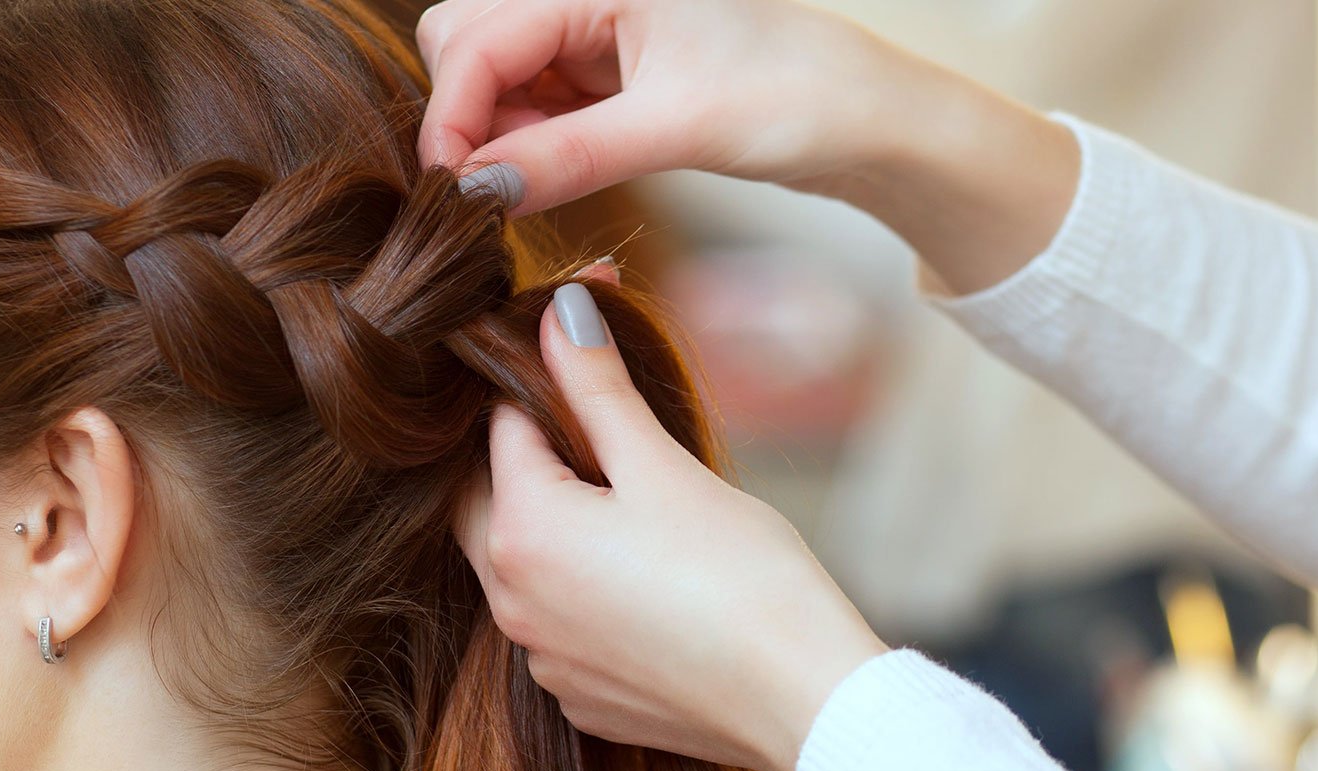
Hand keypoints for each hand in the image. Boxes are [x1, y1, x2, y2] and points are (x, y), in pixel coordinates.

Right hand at [415, 0, 908, 215]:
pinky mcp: (605, 71)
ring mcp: (592, 30)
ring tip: (545, 179)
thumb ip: (567, 157)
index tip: (453, 193)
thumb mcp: (676, 129)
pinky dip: (529, 142)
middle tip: (504, 185)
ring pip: (494, 76)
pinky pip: (532, 102)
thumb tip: (477, 193)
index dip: (452, 118)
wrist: (865, 117)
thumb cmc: (793, 95)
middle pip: (465, 42)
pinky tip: (557, 171)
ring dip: (498, 134)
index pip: (475, 39)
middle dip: (469, 116)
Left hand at [455, 258, 889, 770]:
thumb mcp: (663, 467)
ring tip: (620, 494)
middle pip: (487, 499)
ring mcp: (544, 658)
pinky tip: (639, 575)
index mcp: (522, 532)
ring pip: (519, 567)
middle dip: (525, 451)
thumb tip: (560, 309)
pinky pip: (556, 625)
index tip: (582, 343)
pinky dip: (580, 590)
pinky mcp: (581, 697)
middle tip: (587, 417)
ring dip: (551, 524)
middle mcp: (511, 602)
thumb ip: (597, 388)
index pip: (502, 426)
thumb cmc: (741, 577)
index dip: (545, 374)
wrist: (800, 699)